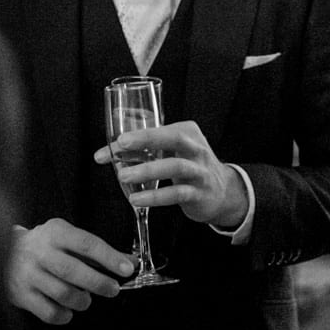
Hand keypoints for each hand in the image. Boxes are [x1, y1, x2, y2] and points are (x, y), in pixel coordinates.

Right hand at [7, 219, 134, 324]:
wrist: (3, 252)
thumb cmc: (45, 245)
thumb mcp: (68, 238)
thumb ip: (97, 251)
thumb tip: (130, 263)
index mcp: (55, 233)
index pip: (87, 244)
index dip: (109, 257)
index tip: (127, 269)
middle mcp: (40, 252)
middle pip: (73, 271)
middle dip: (99, 283)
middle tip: (113, 289)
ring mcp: (28, 275)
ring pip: (62, 294)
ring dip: (82, 300)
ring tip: (86, 299)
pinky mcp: (20, 295)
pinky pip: (49, 312)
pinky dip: (64, 315)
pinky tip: (68, 310)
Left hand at [93, 121, 247, 228]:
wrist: (223, 193)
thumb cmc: (189, 167)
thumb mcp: (171, 153)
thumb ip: (143, 151)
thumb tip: (107, 153)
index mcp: (188, 132)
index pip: (161, 130)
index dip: (137, 135)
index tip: (115, 142)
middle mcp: (196, 149)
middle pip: (174, 138)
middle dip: (147, 139)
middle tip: (121, 144)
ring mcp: (200, 171)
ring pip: (175, 166)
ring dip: (147, 170)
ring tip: (123, 176)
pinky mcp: (200, 193)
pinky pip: (177, 193)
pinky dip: (155, 196)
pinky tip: (136, 199)